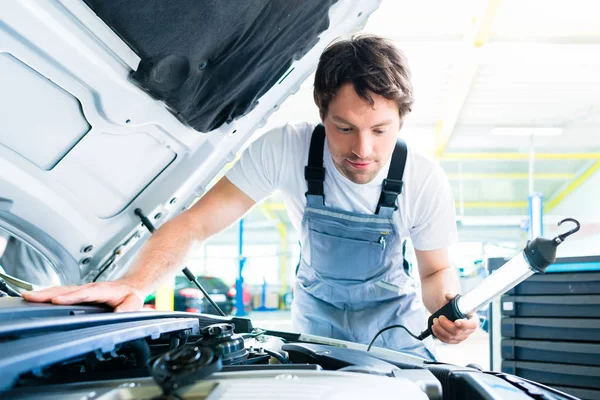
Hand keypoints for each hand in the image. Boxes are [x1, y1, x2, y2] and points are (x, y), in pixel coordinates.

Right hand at [21, 280, 146, 311]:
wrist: (131, 285)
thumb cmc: (131, 295)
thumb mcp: (134, 303)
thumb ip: (127, 308)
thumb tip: (119, 314)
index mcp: (102, 291)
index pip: (85, 294)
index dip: (71, 297)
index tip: (57, 301)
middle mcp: (89, 288)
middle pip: (67, 290)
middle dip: (48, 294)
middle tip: (31, 297)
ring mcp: (82, 289)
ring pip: (61, 290)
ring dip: (44, 293)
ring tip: (27, 296)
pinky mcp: (78, 292)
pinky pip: (61, 292)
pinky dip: (47, 294)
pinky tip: (36, 297)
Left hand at [431, 292, 478, 343]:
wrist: (451, 313)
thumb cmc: (456, 307)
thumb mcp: (455, 300)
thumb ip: (452, 296)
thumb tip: (448, 295)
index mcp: (473, 320)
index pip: (471, 325)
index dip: (464, 325)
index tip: (456, 322)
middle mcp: (469, 330)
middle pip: (457, 332)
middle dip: (445, 325)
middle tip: (439, 318)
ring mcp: (462, 337)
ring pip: (450, 337)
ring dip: (439, 329)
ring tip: (434, 321)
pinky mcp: (455, 340)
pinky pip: (446, 340)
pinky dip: (438, 335)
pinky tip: (434, 328)